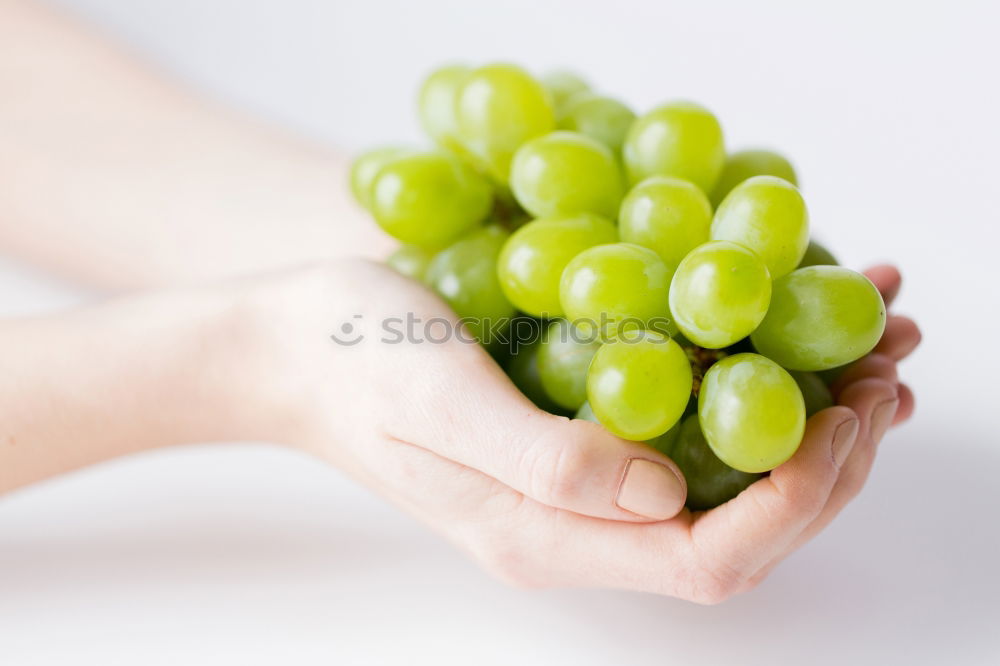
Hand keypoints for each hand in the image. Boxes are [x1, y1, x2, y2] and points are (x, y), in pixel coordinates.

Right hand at [235, 259, 918, 603]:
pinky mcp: (576, 435)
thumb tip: (665, 488)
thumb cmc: (351, 357)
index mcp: (540, 537)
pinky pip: (692, 433)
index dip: (793, 498)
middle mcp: (572, 526)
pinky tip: (791, 334)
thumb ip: (543, 459)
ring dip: (812, 424)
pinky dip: (759, 389)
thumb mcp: (437, 398)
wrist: (291, 341)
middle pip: (739, 532)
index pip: (704, 559)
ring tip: (873, 346)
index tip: (842, 409)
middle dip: (831, 459)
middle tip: (887, 362)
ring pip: (727, 485)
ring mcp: (577, 484)